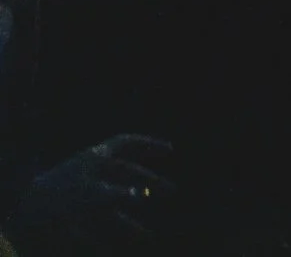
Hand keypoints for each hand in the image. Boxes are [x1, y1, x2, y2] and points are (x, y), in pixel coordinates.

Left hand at [10, 136, 174, 252]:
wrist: (21, 215)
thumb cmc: (58, 197)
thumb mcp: (96, 193)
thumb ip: (122, 192)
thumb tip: (144, 193)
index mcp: (94, 158)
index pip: (127, 144)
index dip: (149, 145)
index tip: (170, 150)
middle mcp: (88, 174)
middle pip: (124, 174)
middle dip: (148, 184)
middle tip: (170, 191)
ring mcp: (78, 195)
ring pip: (110, 204)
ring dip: (128, 220)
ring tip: (146, 235)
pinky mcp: (67, 217)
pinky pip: (92, 225)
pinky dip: (103, 237)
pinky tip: (113, 249)